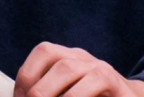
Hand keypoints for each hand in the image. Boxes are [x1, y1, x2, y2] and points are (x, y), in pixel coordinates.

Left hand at [15, 42, 143, 96]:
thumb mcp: (68, 92)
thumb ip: (49, 91)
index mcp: (70, 58)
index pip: (44, 51)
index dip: (26, 75)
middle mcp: (85, 59)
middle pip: (55, 58)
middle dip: (37, 89)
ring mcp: (102, 69)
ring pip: (69, 68)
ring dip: (52, 93)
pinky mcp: (117, 84)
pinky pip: (96, 81)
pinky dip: (75, 96)